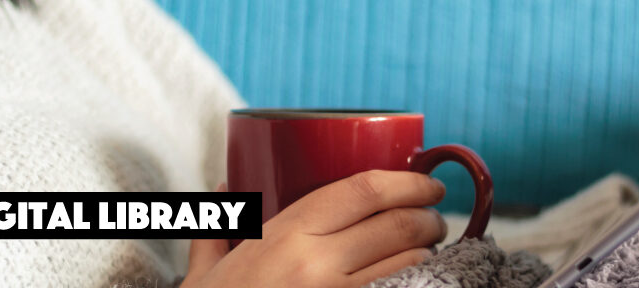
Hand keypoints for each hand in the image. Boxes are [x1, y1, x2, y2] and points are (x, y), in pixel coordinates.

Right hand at [180, 171, 446, 287]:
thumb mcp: (204, 273)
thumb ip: (216, 229)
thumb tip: (223, 187)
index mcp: (284, 236)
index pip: (363, 191)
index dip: (407, 182)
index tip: (428, 184)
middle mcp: (316, 264)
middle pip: (397, 225)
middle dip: (429, 218)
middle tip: (434, 219)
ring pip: (408, 264)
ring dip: (427, 253)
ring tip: (427, 251)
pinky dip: (414, 284)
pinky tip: (416, 280)